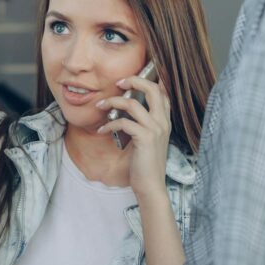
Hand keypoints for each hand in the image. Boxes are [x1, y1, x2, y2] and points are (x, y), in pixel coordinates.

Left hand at [95, 76, 171, 200]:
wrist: (150, 186)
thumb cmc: (145, 165)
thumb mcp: (146, 141)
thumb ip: (141, 125)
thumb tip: (125, 113)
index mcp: (164, 121)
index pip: (163, 93)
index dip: (150, 80)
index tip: (131, 79)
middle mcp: (162, 122)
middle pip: (152, 89)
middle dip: (134, 81)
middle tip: (118, 83)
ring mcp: (155, 129)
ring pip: (132, 104)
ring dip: (112, 102)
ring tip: (100, 106)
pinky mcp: (145, 138)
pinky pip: (123, 122)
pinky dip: (109, 124)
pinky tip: (101, 130)